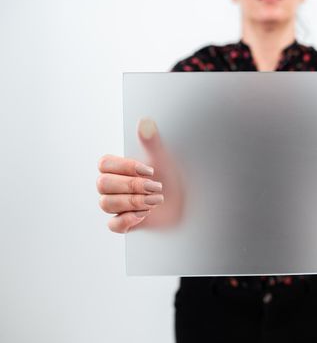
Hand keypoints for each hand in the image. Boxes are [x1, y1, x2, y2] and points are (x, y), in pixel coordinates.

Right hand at [97, 118, 183, 232]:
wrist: (184, 201)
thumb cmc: (169, 177)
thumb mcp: (162, 158)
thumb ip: (151, 141)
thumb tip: (145, 122)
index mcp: (117, 168)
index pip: (104, 164)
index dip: (125, 167)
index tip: (150, 170)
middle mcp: (112, 186)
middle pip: (103, 184)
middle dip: (132, 186)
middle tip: (156, 186)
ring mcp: (116, 205)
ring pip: (105, 204)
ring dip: (133, 201)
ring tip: (155, 200)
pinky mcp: (123, 222)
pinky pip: (113, 225)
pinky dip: (127, 220)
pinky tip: (145, 214)